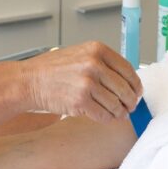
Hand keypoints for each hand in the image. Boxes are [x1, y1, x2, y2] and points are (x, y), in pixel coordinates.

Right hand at [23, 42, 141, 122]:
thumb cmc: (53, 69)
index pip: (128, 70)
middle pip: (125, 89)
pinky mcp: (80, 101)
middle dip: (130, 101)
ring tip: (117, 113)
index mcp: (97, 50)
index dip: (136, 85)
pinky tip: (105, 116)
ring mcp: (87, 83)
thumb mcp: (81, 55)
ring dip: (119, 112)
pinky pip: (103, 115)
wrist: (30, 81)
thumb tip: (126, 81)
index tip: (137, 92)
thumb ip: (103, 64)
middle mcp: (94, 64)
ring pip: (116, 104)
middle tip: (130, 106)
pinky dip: (107, 118)